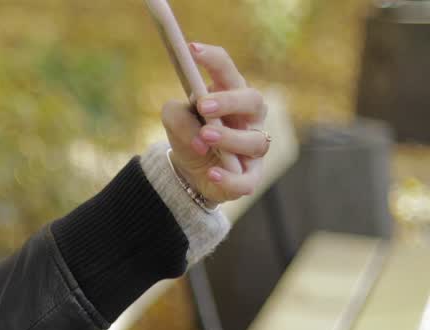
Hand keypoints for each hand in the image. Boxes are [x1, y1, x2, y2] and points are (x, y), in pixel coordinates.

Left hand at [161, 42, 269, 203]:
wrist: (191, 173)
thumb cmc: (190, 135)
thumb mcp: (174, 121)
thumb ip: (177, 114)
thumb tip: (197, 127)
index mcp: (231, 96)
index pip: (227, 71)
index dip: (213, 60)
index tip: (191, 49)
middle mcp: (250, 118)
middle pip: (252, 101)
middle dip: (229, 101)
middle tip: (204, 104)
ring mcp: (253, 148)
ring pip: (255, 141)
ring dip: (230, 137)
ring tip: (204, 136)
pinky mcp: (249, 178)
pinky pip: (246, 180)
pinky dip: (230, 177)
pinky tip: (213, 172)